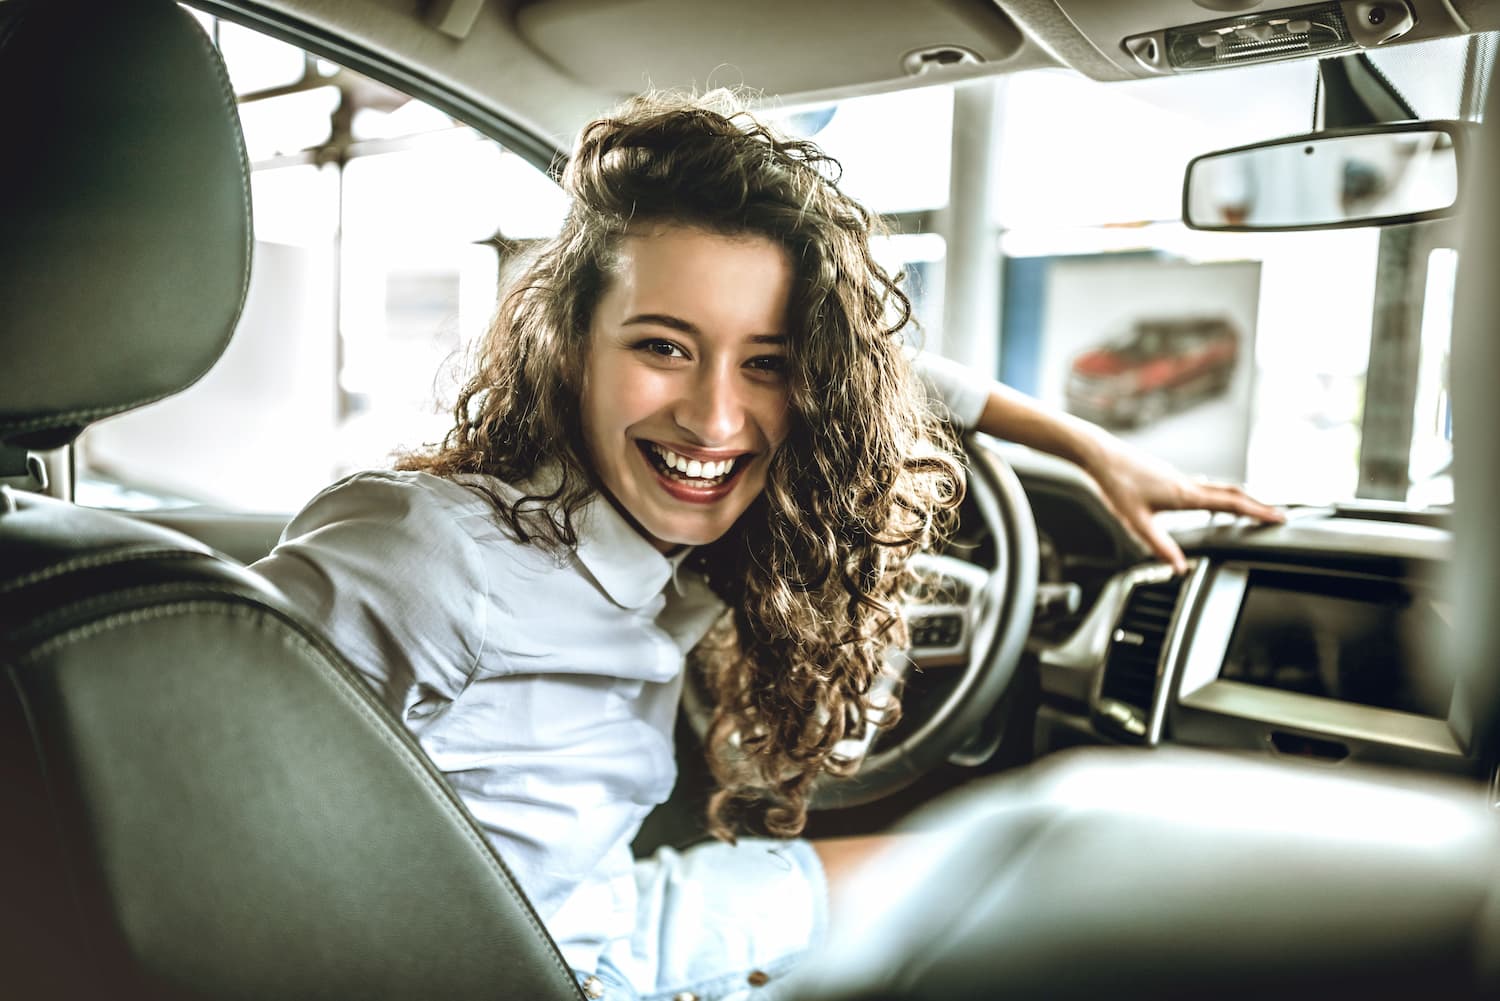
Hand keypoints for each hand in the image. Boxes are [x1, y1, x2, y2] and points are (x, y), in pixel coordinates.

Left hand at [1081, 433, 1283, 574]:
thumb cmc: (1117, 485)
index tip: (1279, 519)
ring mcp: (1180, 479)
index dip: (1257, 512)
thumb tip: (1180, 568)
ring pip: (1218, 488)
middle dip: (1256, 505)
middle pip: (1232, 493)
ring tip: (1253, 512)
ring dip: (1239, 499)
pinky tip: (1211, 502)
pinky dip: (1218, 495)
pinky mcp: (1169, 477)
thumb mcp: (1136, 522)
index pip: (1232, 503)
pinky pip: (1203, 487)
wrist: (1101, 455)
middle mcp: (1188, 484)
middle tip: (1277, 516)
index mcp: (1185, 495)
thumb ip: (1159, 546)